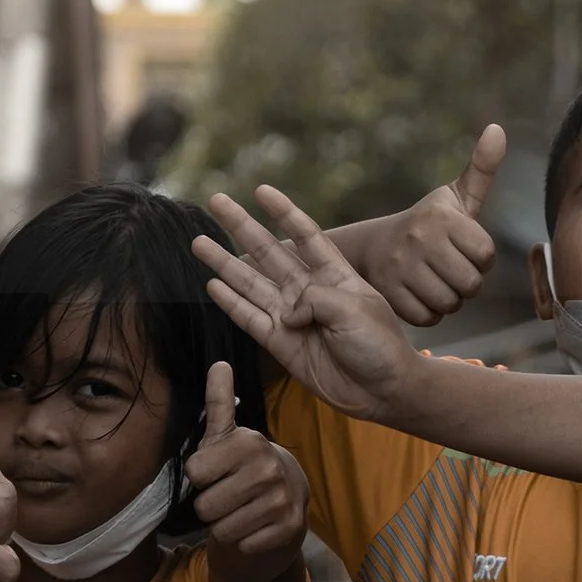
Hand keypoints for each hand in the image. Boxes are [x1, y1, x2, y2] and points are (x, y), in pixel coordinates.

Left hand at [185, 359, 306, 572]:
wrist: (287, 506)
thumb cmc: (243, 469)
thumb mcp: (227, 438)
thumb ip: (218, 403)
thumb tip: (219, 363)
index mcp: (249, 443)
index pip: (195, 473)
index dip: (199, 478)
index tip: (216, 473)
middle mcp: (269, 469)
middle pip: (205, 506)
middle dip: (210, 507)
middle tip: (228, 497)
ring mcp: (282, 500)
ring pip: (223, 529)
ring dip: (226, 526)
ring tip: (240, 512)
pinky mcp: (289, 528)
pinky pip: (243, 544)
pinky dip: (244, 542)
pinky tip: (255, 528)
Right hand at [197, 187, 426, 421]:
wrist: (382, 391)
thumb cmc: (379, 346)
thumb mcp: (355, 310)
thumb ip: (316, 300)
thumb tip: (284, 312)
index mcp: (334, 274)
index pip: (305, 235)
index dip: (283, 212)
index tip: (261, 190)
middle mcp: (309, 290)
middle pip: (268, 252)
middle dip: (241, 226)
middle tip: (216, 201)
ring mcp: (292, 316)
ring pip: (250, 282)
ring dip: (224, 263)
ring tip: (199, 242)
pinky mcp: (280, 342)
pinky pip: (249, 317)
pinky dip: (230, 302)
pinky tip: (211, 284)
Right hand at [359, 126, 502, 324]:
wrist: (374, 247)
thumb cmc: (428, 224)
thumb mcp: (455, 196)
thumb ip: (482, 168)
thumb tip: (498, 129)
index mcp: (441, 216)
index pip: (485, 255)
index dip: (480, 258)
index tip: (464, 250)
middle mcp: (419, 239)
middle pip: (471, 284)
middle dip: (466, 283)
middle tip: (450, 269)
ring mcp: (400, 267)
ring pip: (450, 304)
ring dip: (449, 300)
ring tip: (435, 281)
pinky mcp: (388, 293)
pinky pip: (428, 318)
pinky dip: (429, 313)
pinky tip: (420, 294)